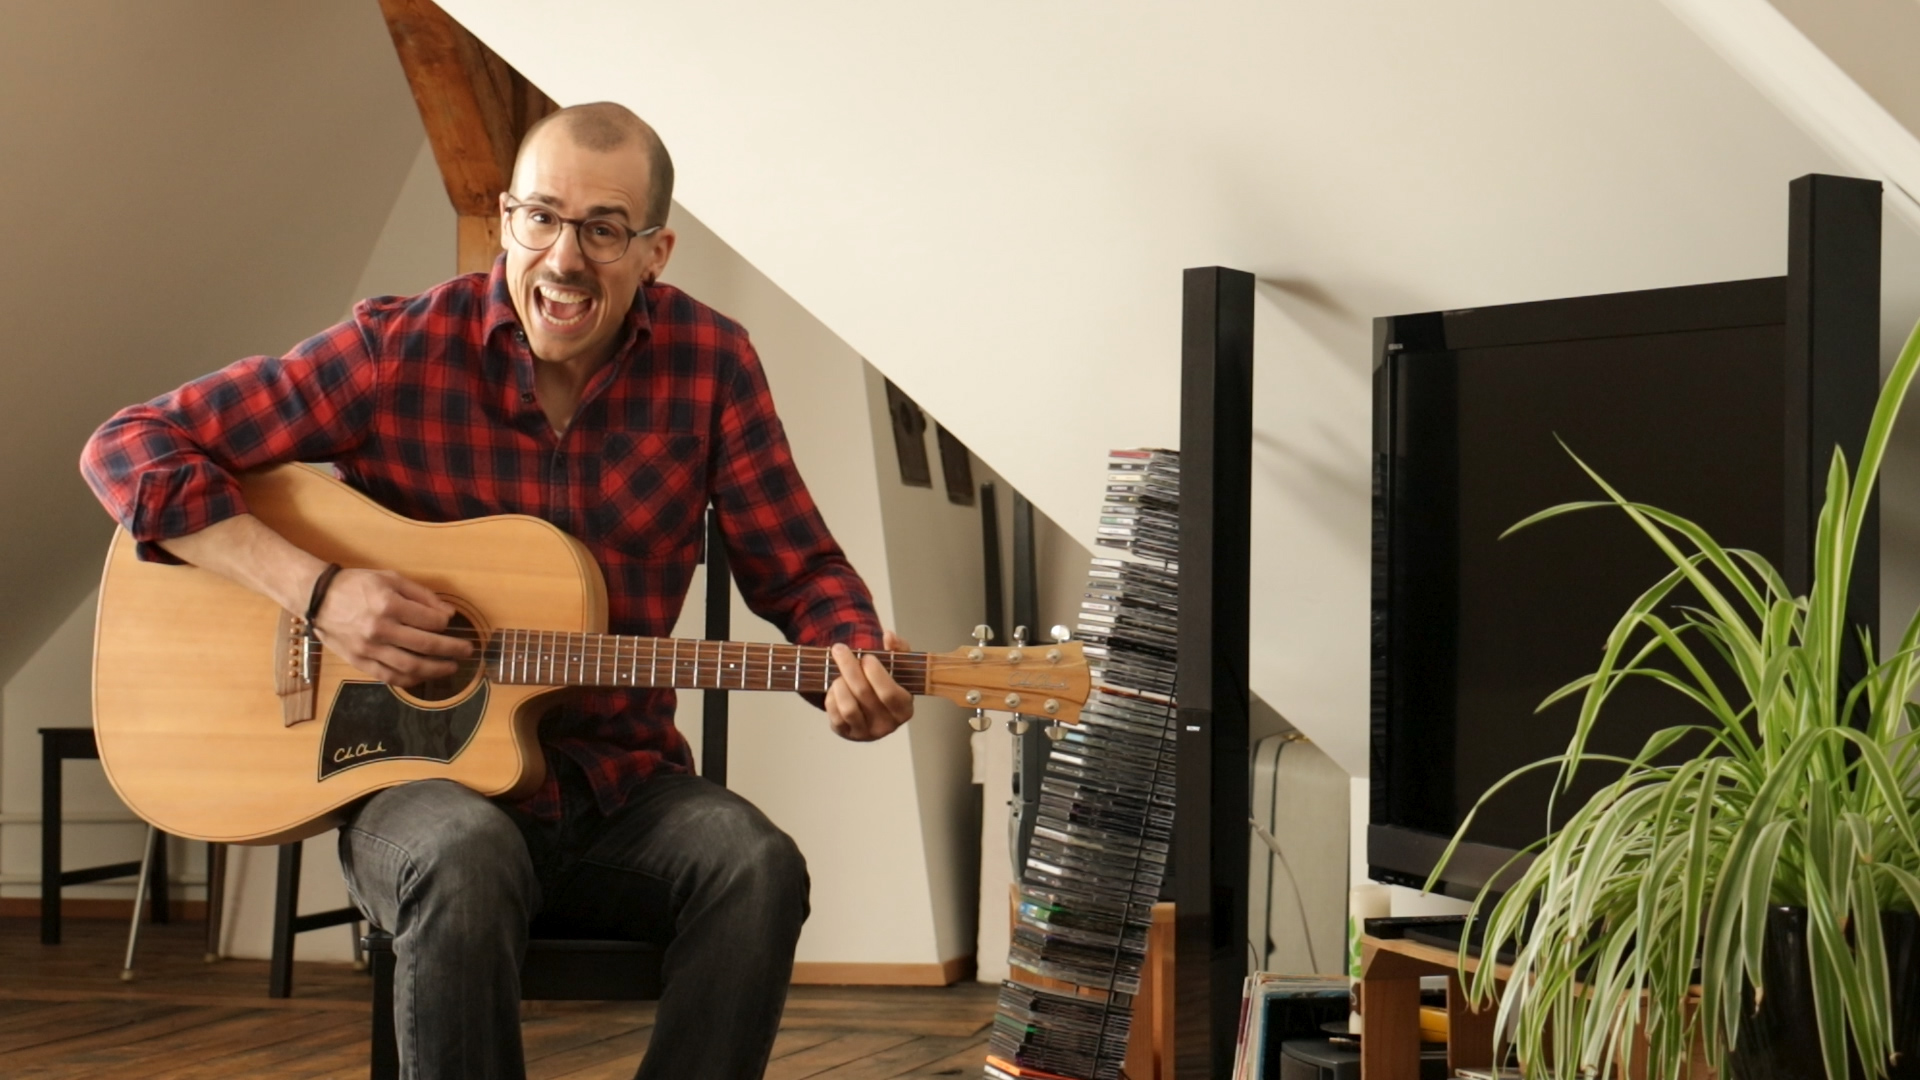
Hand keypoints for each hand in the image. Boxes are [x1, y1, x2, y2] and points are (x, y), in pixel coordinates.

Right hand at [312, 568, 471, 686]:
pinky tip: (423, 676)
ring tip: (451, 667)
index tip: (451, 624)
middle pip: (426, 645)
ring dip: (436, 670)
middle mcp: (380, 629)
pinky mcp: (359, 661)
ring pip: (410, 667)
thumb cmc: (356, 585)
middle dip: (452, 650)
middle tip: (467, 651)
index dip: (446, 624)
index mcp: (389, 604)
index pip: (430, 621)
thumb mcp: (390, 579)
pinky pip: (389, 677)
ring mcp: (369, 648)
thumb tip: (447, 614)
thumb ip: (421, 595)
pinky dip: (410, 680)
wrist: (317, 598)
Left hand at [826, 631, 914, 740]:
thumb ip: (899, 648)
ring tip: (840, 674)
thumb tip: (889, 637)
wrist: (872, 706)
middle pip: (864, 694)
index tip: (866, 656)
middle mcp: (887, 725)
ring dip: (839, 684)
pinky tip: (836, 688)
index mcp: (904, 709)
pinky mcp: (847, 734)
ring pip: (848, 707)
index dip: (875, 673)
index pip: (889, 693)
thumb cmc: (886, 683)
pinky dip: (832, 697)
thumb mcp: (898, 666)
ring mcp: (866, 732)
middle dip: (849, 667)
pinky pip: (834, 715)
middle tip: (840, 650)